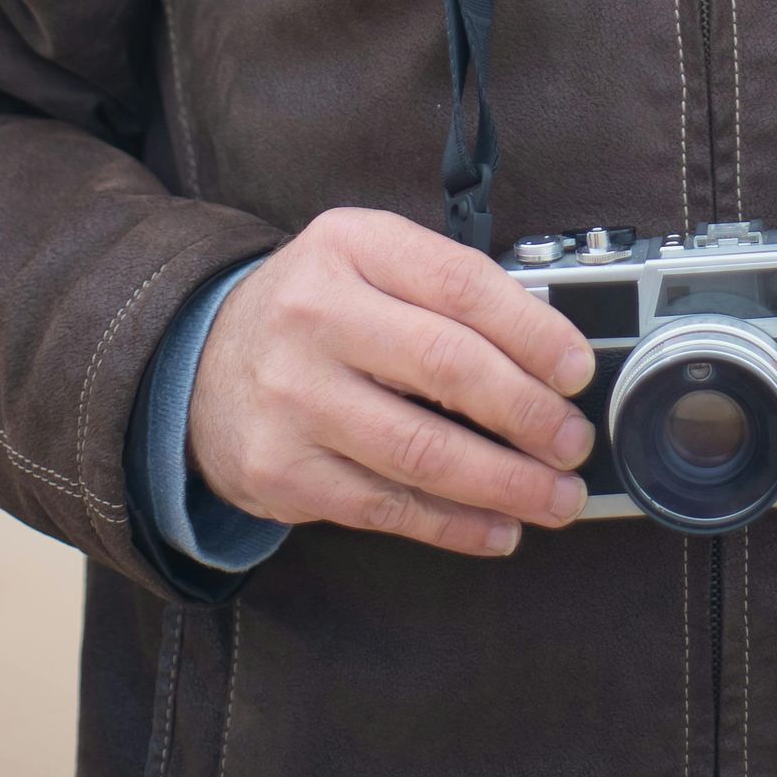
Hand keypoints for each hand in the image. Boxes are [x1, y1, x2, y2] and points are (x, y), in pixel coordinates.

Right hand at [188, 208, 596, 557]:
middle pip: (447, 367)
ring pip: (421, 451)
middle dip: (528, 413)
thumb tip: (547, 349)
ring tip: (556, 497)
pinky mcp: (282, 471)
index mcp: (351, 246)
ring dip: (505, 483)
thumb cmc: (316, 310)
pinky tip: (499, 529)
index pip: (459, 283)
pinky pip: (387, 507)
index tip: (577, 369)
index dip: (532, 331)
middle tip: (575, 441)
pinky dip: (455, 526)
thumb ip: (444, 289)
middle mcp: (315, 315)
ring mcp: (294, 396)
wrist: (199, 364)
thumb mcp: (368, 263)